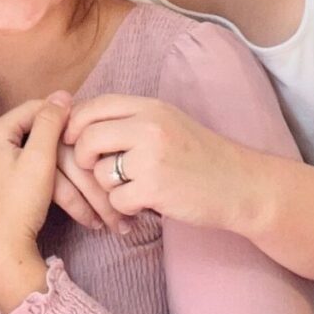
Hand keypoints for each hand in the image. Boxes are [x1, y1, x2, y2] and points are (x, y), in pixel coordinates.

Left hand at [0, 93, 70, 312]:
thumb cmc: (17, 207)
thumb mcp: (40, 159)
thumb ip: (50, 123)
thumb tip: (62, 94)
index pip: (32, 108)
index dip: (60, 113)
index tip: (82, 124)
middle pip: (26, 129)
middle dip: (55, 139)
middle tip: (79, 146)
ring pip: (21, 149)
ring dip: (47, 156)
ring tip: (70, 161)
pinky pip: (11, 165)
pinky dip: (32, 169)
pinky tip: (48, 179)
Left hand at [65, 94, 253, 230]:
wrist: (241, 185)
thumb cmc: (200, 156)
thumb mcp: (168, 122)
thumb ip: (130, 120)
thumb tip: (81, 121)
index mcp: (150, 107)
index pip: (95, 106)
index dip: (75, 124)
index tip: (72, 140)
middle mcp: (149, 127)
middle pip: (88, 137)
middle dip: (83, 158)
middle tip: (95, 169)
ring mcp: (151, 158)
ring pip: (100, 173)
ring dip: (109, 187)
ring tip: (133, 188)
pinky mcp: (154, 188)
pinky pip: (116, 199)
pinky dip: (125, 207)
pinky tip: (143, 204)